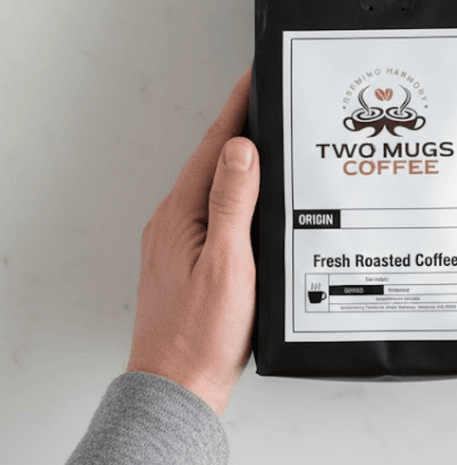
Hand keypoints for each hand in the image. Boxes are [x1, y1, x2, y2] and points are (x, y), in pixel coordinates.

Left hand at [128, 66, 259, 415]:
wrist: (179, 386)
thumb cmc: (202, 334)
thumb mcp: (227, 262)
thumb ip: (233, 202)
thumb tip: (240, 149)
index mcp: (181, 215)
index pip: (215, 147)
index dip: (238, 109)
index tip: (255, 77)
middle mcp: (175, 222)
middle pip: (214, 161)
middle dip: (244, 127)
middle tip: (273, 101)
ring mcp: (181, 242)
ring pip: (218, 187)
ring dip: (245, 162)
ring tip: (273, 141)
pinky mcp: (193, 261)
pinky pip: (218, 212)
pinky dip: (242, 195)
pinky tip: (261, 200)